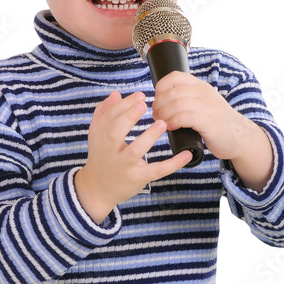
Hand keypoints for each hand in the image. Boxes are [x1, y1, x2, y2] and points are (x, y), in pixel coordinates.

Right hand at [74, 90, 191, 223]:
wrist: (97, 189)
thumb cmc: (101, 156)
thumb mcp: (97, 134)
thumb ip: (104, 113)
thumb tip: (116, 93)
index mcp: (100, 138)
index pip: (109, 117)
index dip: (124, 105)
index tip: (140, 96)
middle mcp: (110, 152)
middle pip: (114, 133)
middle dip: (128, 117)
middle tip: (144, 104)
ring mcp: (124, 166)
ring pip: (134, 151)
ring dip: (148, 137)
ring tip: (162, 124)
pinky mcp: (138, 178)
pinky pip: (156, 171)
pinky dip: (172, 164)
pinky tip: (186, 154)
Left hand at [152, 72, 274, 190]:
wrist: (239, 137)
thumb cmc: (216, 123)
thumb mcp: (202, 104)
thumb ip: (186, 100)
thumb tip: (159, 105)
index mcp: (201, 86)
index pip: (174, 77)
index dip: (160, 88)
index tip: (158, 102)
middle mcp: (205, 93)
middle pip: (172, 92)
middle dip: (159, 105)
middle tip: (157, 116)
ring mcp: (209, 107)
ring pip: (177, 103)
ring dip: (164, 114)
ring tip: (162, 123)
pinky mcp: (210, 122)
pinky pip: (186, 117)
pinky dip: (174, 122)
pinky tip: (171, 127)